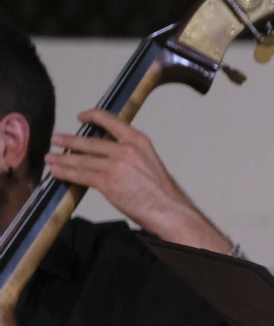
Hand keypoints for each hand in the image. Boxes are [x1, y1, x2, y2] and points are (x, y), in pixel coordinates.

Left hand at [45, 109, 231, 253]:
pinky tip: (57, 171)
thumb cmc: (161, 191)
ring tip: (51, 157)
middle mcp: (127, 149)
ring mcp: (117, 165)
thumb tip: (105, 156)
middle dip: (70, 140)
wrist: (170, 208)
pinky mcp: (108, 182)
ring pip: (82, 159)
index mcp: (139, 141)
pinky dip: (66, 173)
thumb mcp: (148, 161)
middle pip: (91, 142)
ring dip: (63, 158)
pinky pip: (81, 175)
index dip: (93, 116)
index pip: (111, 121)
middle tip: (57, 139)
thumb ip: (129, 155)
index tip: (81, 117)